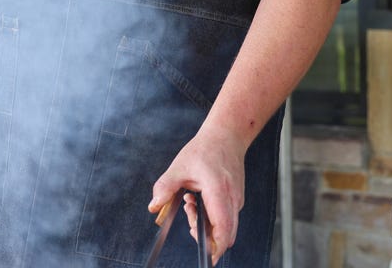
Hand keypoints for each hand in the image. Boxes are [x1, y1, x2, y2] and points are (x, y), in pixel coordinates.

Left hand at [148, 128, 245, 263]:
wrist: (227, 135)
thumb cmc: (206, 149)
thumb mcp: (179, 166)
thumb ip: (165, 187)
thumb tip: (153, 205)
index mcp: (218, 191)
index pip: (222, 229)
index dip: (215, 248)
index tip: (206, 256)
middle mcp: (232, 198)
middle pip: (226, 234)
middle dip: (205, 236)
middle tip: (189, 215)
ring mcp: (237, 199)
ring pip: (226, 227)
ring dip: (208, 225)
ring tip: (192, 202)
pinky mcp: (237, 199)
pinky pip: (227, 218)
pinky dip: (213, 217)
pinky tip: (200, 199)